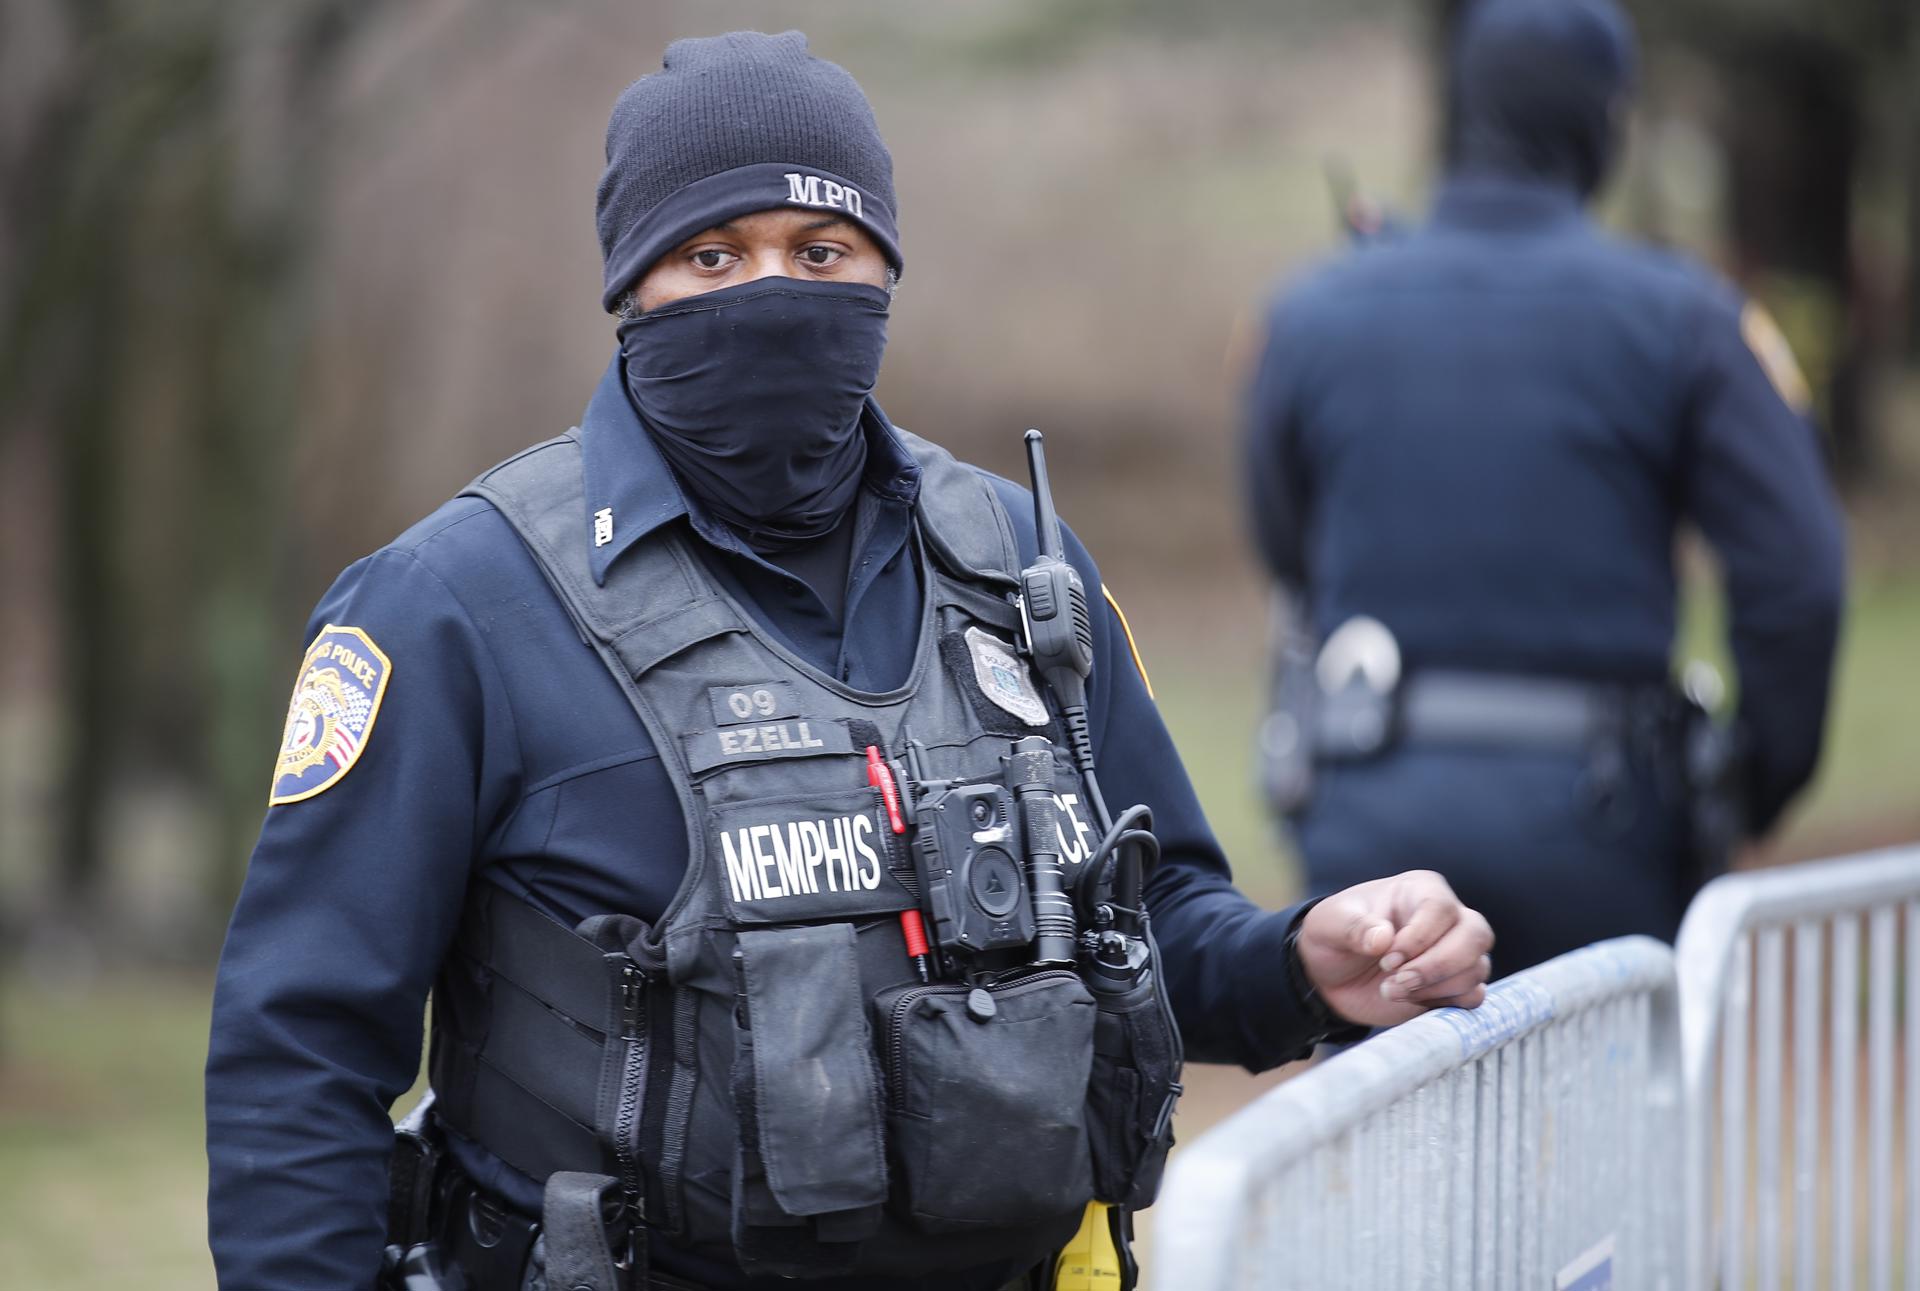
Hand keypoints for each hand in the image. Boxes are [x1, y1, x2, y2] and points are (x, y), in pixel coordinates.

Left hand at [1297, 870, 1493, 1027]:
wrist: (1331, 974)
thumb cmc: (1334, 936)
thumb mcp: (1330, 924)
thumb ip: (1353, 927)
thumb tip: (1382, 939)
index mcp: (1421, 890)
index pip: (1441, 909)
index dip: (1418, 939)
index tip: (1386, 960)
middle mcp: (1448, 918)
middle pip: (1475, 936)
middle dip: (1436, 966)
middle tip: (1395, 981)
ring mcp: (1456, 952)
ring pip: (1476, 969)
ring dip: (1435, 988)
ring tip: (1390, 991)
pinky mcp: (1455, 985)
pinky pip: (1473, 996)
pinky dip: (1444, 1003)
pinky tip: (1409, 1000)